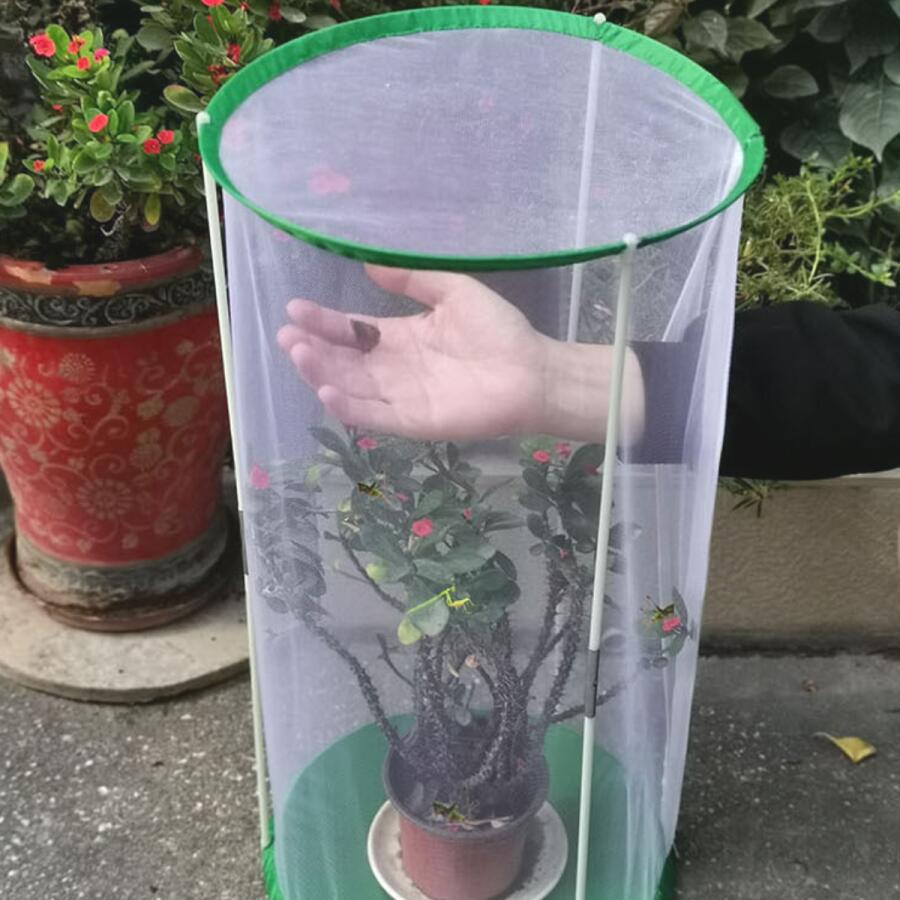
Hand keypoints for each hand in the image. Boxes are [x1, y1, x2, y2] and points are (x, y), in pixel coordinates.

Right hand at [277, 265, 643, 443]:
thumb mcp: (453, 292)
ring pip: (351, 387)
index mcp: (400, 337)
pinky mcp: (413, 422)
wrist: (532, 370)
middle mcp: (393, 368)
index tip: (295, 309)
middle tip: (287, 335)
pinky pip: (375, 416)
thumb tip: (369, 266)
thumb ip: (413, 281)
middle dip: (313, 348)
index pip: (352, 331)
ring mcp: (401, 397)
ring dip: (322, 373)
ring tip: (299, 353)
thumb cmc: (498, 331)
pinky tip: (326, 389)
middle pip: (343, 360)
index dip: (324, 321)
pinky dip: (349, 406)